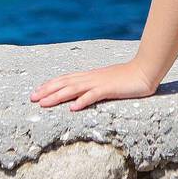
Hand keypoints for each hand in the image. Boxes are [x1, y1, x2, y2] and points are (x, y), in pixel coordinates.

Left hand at [30, 61, 159, 111]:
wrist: (145, 71)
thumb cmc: (128, 78)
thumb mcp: (107, 82)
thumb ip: (94, 87)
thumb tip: (81, 95)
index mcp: (90, 76)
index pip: (65, 78)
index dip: (50, 85)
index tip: (36, 91)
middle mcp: (91, 78)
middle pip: (65, 83)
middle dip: (47, 91)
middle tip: (32, 99)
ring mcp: (99, 83)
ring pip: (73, 89)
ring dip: (57, 96)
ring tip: (44, 104)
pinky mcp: (109, 89)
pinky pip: (93, 95)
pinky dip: (82, 101)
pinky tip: (73, 108)